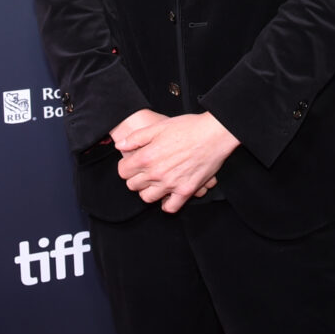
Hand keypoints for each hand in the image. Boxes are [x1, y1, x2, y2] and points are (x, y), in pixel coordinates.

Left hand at [113, 111, 240, 212]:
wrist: (214, 133)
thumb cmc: (189, 127)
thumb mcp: (159, 126)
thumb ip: (136, 137)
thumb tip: (120, 146)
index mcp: (146, 157)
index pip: (123, 171)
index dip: (126, 166)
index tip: (133, 163)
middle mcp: (156, 173)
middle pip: (133, 186)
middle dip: (136, 178)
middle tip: (145, 171)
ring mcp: (171, 184)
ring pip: (147, 198)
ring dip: (148, 191)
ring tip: (156, 182)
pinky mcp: (186, 191)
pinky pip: (170, 207)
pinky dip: (166, 204)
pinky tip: (168, 195)